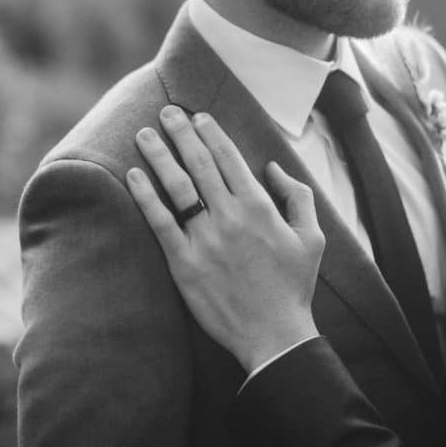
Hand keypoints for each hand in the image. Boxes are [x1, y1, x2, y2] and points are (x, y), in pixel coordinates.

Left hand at [125, 105, 324, 373]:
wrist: (273, 334)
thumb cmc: (294, 285)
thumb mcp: (312, 237)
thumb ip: (297, 196)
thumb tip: (272, 168)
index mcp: (260, 207)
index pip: (229, 158)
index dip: (211, 133)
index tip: (199, 116)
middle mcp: (229, 217)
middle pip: (200, 164)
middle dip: (181, 133)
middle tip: (167, 112)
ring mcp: (204, 240)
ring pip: (177, 187)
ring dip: (159, 156)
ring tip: (144, 133)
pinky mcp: (183, 263)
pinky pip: (160, 222)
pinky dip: (145, 196)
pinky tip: (133, 175)